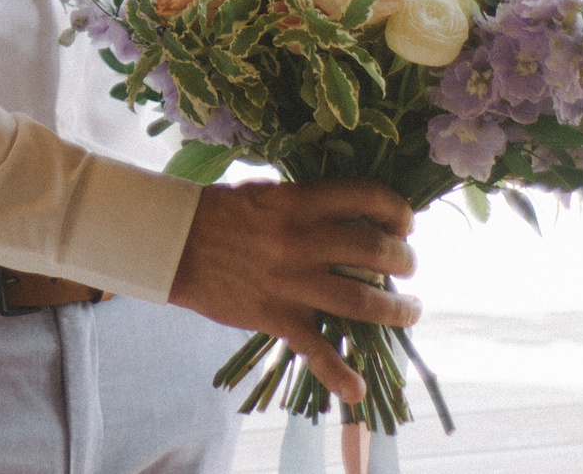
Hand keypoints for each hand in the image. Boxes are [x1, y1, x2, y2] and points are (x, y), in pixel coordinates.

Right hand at [165, 178, 418, 403]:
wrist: (172, 244)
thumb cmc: (218, 211)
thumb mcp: (266, 192)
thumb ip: (306, 202)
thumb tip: (350, 211)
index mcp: (297, 203)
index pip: (365, 197)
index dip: (396, 209)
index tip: (405, 222)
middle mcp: (299, 241)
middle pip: (373, 250)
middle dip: (403, 259)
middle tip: (409, 265)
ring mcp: (288, 283)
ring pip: (360, 301)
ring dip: (396, 310)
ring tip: (410, 311)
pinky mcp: (274, 316)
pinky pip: (314, 349)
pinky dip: (338, 374)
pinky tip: (358, 390)